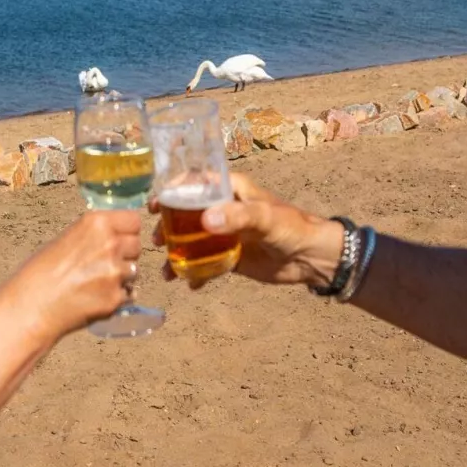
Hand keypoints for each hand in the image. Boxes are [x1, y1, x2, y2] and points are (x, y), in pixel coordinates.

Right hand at [0, 210, 142, 342]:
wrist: (31, 306)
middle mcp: (110, 244)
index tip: (119, 238)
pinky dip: (116, 298)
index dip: (127, 230)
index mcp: (96, 223)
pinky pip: (128, 294)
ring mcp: (115, 272)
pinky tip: (95, 299)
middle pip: (137, 245)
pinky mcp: (116, 298)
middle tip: (104, 264)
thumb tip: (115, 236)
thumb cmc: (39, 272)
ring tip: (96, 283)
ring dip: (122, 277)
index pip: (134, 220)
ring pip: (134, 271)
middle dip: (125, 254)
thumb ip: (94, 235)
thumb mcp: (66, 239)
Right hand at [156, 174, 343, 290]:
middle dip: (168, 227)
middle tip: (156, 240)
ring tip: (166, 271)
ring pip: (192, 240)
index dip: (173, 190)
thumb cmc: (292, 227)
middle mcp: (224, 208)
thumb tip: (205, 221)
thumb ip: (238, 217)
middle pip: (186, 213)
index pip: (195, 182)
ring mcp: (225, 234)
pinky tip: (189, 284)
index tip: (156, 204)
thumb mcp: (265, 217)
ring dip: (176, 253)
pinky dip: (194, 273)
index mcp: (231, 189)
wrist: (311, 258)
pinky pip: (205, 263)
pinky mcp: (230, 256)